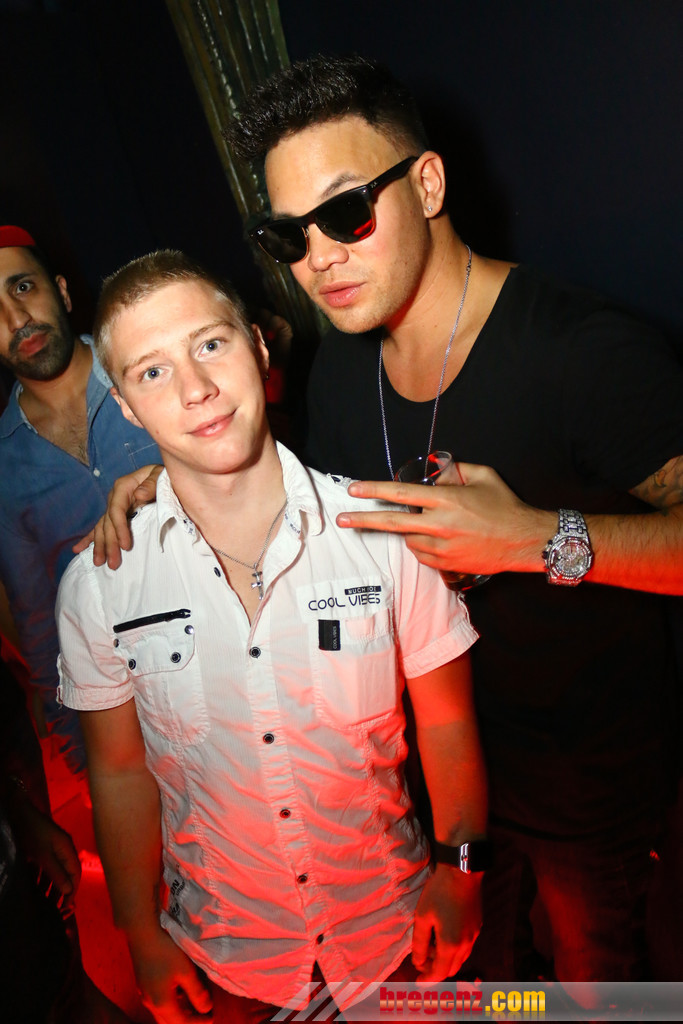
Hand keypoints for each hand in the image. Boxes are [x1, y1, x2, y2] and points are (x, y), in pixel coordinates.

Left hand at [11, 799, 80, 910]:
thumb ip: (56, 873)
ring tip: (45, 902)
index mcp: (67, 849)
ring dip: (51, 886)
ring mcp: (52, 848)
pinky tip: (36, 887)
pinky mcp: (41, 848)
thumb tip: (69, 890)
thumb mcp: (43, 855)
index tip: (66, 906)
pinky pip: (45, 867)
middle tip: (55, 908)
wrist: (19, 812)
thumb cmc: (32, 832)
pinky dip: (42, 878)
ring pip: (55, 871)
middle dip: (62, 890)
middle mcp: (62, 849)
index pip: (75, 873)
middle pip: (66, 873)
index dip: (72, 890)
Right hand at [72, 464, 162, 568]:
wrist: (162, 475)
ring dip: (100, 546)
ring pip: (102, 528)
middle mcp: (114, 497)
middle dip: (109, 544)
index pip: (117, 511)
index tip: (126, 546)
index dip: (120, 529)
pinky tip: (78, 549)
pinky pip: (100, 527)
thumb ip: (151, 484)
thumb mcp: (159, 474)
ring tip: (98, 563)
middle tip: (113, 564)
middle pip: (108, 523)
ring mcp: (113, 506)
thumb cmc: (162, 475)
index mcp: (123, 487)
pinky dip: (90, 538)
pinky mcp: (115, 514)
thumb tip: (138, 495)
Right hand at [128, 926, 212, 1022]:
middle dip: (187, 1021)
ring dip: (178, 1013)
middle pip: (169, 1022)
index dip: (198, 1023)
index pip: (181, 1023)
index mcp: (161, 1003)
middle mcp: (150, 1003)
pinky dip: (171, 1003)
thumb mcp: (186, 971)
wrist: (142, 934)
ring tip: (194, 1004)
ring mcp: (144, 994)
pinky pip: (158, 1002)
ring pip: (162, 1013)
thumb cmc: (165, 951)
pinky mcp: (143, 984)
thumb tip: (206, 1008)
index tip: (211, 1018)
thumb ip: (197, 992)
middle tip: (202, 1016)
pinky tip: (179, 992)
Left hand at [337, 463, 552, 575]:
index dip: (375, 490)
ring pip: (409, 538)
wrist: (525, 540)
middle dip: (363, 519)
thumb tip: (432, 472)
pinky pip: (421, 553)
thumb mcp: (482, 476)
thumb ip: (453, 471)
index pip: (402, 493)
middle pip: (392, 523)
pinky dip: (422, 544)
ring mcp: (442, 547)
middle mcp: (440, 524)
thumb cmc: (504, 505)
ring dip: (409, 530)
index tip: (354, 489)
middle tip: (342, 519)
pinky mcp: (446, 564)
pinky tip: (439, 538)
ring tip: (432, 524)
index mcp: (447, 500)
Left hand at [412, 864, 481, 980]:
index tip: (418, 980)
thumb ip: (419, 943)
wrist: (463, 872)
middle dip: (436, 970)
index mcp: (450, 945)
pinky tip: (444, 934)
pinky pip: (466, 946)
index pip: (440, 973)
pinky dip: (454, 949)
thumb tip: (418, 962)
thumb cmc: (439, 893)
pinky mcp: (477, 926)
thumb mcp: (422, 917)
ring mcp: (474, 935)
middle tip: (422, 961)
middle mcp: (466, 945)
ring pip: (460, 958)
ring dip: (446, 959)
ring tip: (431, 945)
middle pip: (451, 968)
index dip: (428, 979)